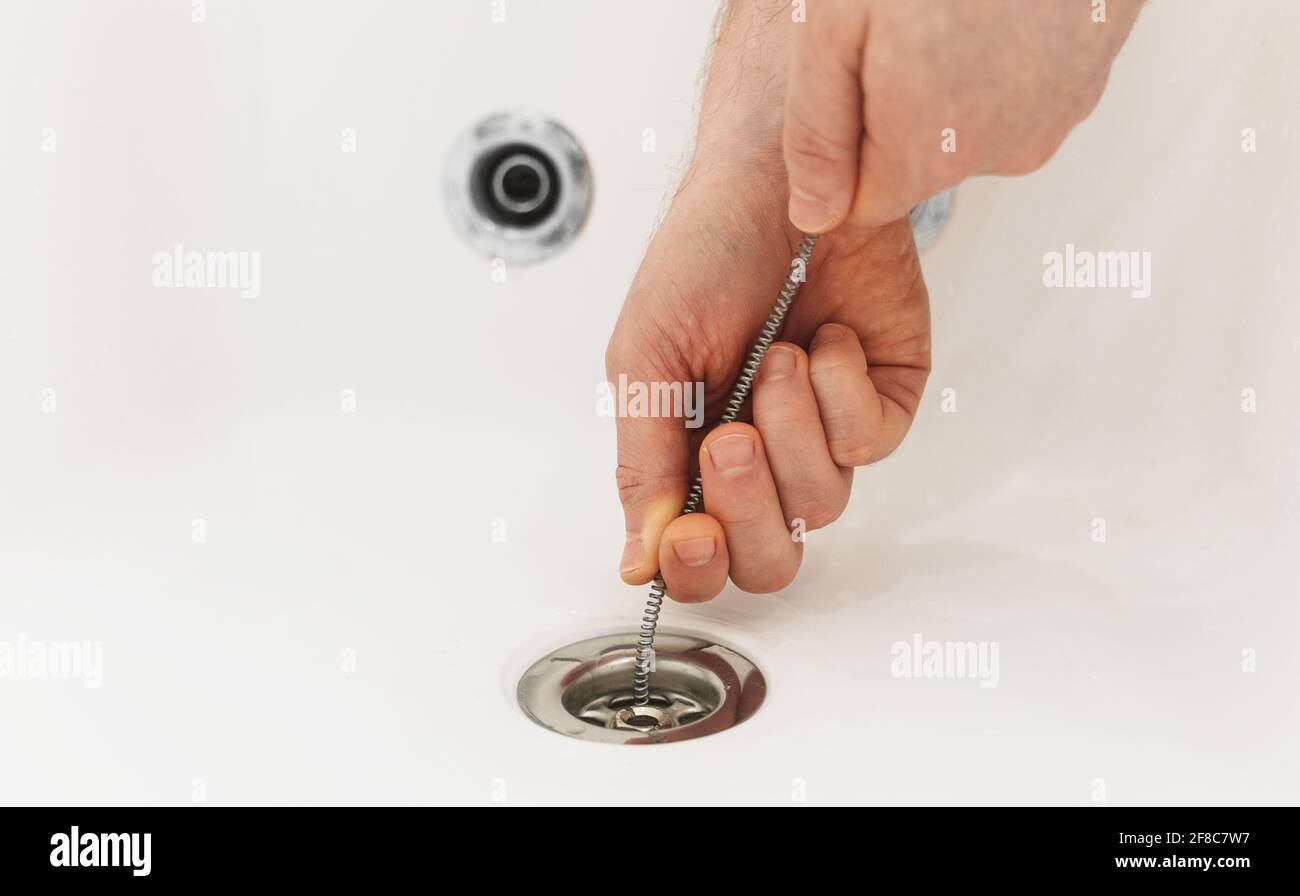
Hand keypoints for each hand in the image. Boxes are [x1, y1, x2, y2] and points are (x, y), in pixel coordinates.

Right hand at [605, 3, 929, 600]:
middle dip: (748, 509)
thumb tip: (637, 561)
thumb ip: (643, 463)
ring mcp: (824, 434)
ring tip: (777, 356)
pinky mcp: (882, 402)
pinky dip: (841, 393)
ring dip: (791, 429)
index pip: (699, 558)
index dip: (696, 568)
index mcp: (690, 453)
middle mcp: (761, 456)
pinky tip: (827, 338)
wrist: (781, 175)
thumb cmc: (704, 254)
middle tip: (730, 442)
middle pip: (769, 560)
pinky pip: (869, 443)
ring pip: (820, 503)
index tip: (688, 535)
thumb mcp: (647, 358)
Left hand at [784, 0, 1142, 230]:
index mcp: (928, 153)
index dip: (844, 144)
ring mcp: (1053, 115)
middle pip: (919, 164)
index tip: (848, 78)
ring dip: (951, 78)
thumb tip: (814, 213)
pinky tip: (991, 3)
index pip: (864, 203)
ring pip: (972, 127)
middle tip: (899, 24)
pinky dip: (1002, 55)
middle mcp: (999, 152)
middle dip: (896, 109)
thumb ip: (817, 133)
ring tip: (949, 5)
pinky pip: (1022, 90)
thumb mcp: (835, 30)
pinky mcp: (1089, 78)